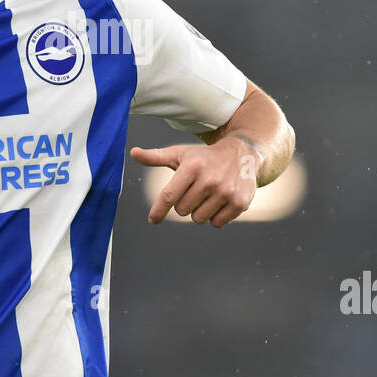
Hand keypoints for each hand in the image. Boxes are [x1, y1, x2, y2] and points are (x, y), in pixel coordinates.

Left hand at [130, 137, 260, 226]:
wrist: (243, 155)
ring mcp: (226, 192)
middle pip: (182, 210)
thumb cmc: (204, 157)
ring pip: (198, 219)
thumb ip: (156, 157)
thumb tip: (133, 152)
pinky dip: (216, 216)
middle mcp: (209, 179)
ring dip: (200, 210)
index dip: (158, 211)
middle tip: (196, 189)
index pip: (169, 196)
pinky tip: (221, 200)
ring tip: (209, 194)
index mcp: (192, 167)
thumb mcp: (180, 154)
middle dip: (185, 203)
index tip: (153, 220)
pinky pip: (216, 223)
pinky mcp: (239, 203)